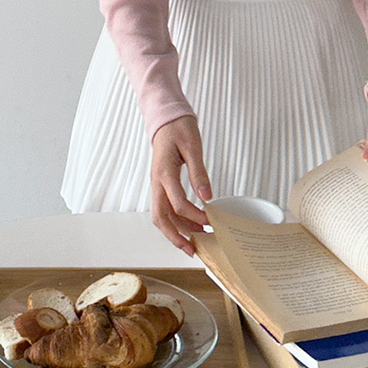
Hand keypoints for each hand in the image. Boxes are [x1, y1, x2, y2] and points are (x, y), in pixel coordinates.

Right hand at [150, 115, 211, 256]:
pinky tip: (189, 226)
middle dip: (176, 236)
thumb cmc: (179, 128)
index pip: (177, 203)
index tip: (211, 220)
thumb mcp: (193, 146)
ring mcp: (157, 184)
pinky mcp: (161, 184)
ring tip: (194, 242)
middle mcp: (157, 181)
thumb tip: (207, 197)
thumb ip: (198, 173)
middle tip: (193, 250)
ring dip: (175, 231)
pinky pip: (164, 207)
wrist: (166, 118)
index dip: (194, 216)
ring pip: (161, 215)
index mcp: (164, 171)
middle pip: (160, 217)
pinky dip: (175, 221)